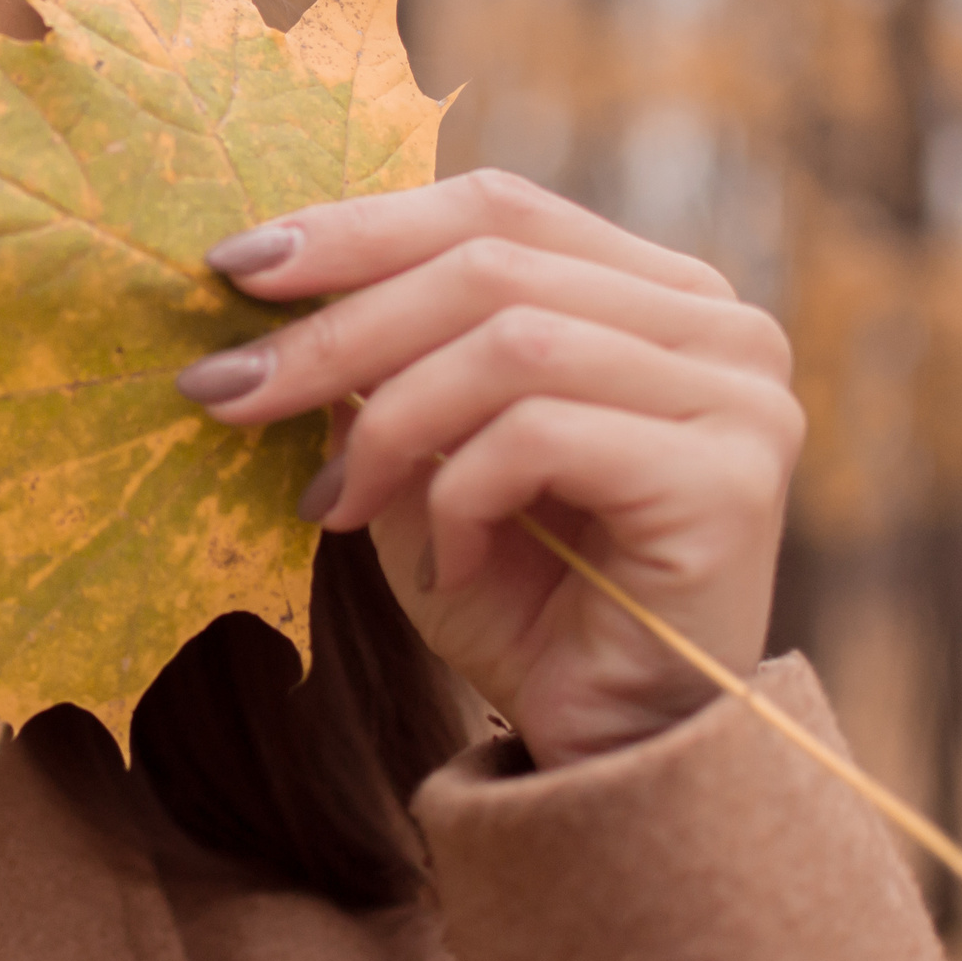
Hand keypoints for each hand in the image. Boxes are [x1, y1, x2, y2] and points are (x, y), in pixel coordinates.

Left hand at [176, 168, 801, 769]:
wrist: (607, 752)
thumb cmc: (518, 600)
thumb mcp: (424, 458)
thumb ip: (384, 363)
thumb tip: (271, 275)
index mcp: (654, 291)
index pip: (497, 208)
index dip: (361, 225)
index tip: (234, 267)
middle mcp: (717, 326)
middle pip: (490, 265)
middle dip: (336, 329)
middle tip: (223, 388)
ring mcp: (738, 396)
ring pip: (510, 342)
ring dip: (388, 425)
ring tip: (329, 503)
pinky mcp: (728, 478)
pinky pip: (540, 434)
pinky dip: (459, 495)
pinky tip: (445, 564)